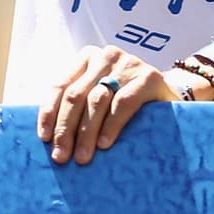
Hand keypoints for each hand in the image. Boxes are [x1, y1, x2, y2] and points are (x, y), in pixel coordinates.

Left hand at [38, 45, 180, 164]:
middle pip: (76, 95)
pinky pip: (123, 103)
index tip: (44, 138)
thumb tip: (49, 137)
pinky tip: (104, 144)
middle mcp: (105, 56)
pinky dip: (111, 125)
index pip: (61, 85)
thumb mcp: (99, 94)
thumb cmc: (127, 99)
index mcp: (87, 57)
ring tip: (82, 157)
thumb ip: (79, 104)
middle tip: (61, 156)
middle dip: (65, 129)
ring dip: (85, 132)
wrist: (169, 95)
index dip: (50, 112)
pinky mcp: (148, 77)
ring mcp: (127, 64)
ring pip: (96, 100)